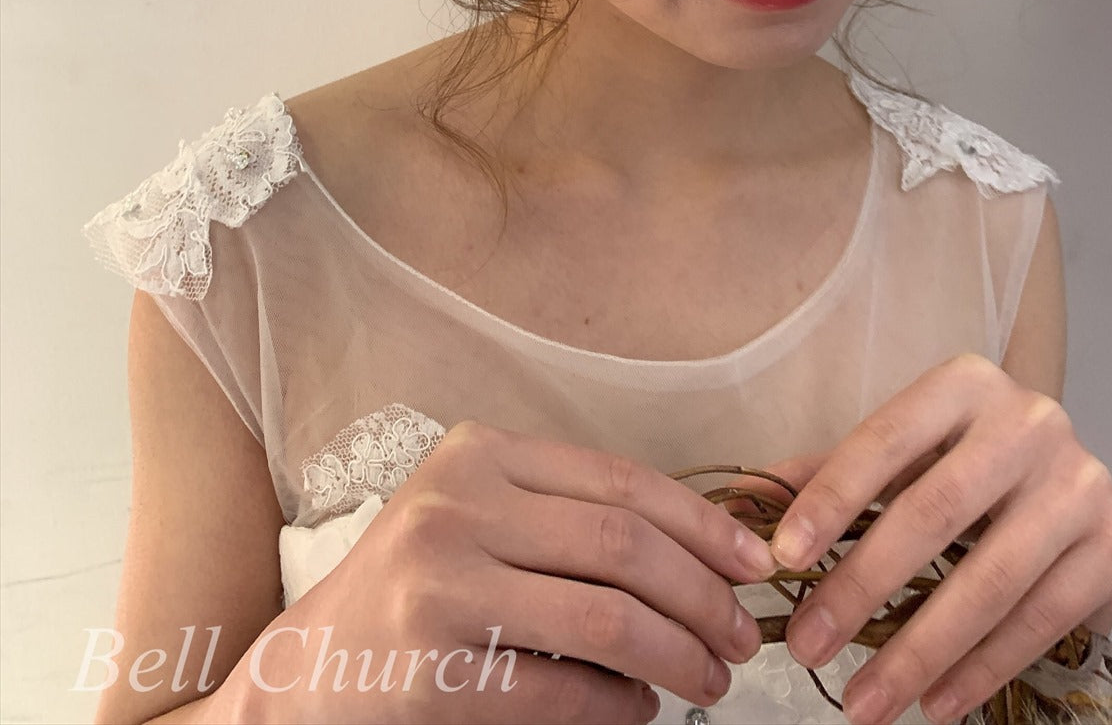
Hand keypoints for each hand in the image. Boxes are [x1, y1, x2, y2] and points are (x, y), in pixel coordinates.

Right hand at [249, 419, 777, 723]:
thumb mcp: (480, 517)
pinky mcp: (435, 670)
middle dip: (703, 595)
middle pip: (623, 545)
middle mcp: (458, 506)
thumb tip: (706, 552)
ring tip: (708, 680)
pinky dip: (621, 706)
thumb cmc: (419, 586)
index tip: (756, 562)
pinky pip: (564, 690)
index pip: (620, 480)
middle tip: (740, 637)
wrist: (313, 669)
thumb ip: (566, 516)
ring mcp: (442, 584)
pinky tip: (639, 709)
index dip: (704, 522)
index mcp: (479, 454)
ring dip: (679, 655)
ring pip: (607, 617)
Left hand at [759, 354, 1111, 724]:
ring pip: (988, 580)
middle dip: (862, 588)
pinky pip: (1039, 620)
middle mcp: (1028, 424)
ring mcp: (1077, 486)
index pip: (884, 442)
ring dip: (917, 650)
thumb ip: (830, 474)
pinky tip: (935, 701)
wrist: (1067, 476)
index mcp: (964, 385)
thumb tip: (745, 500)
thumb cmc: (967, 461)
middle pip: (933, 514)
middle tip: (809, 644)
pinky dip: (981, 669)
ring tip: (862, 700)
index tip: (783, 558)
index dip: (830, 500)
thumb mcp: (906, 452)